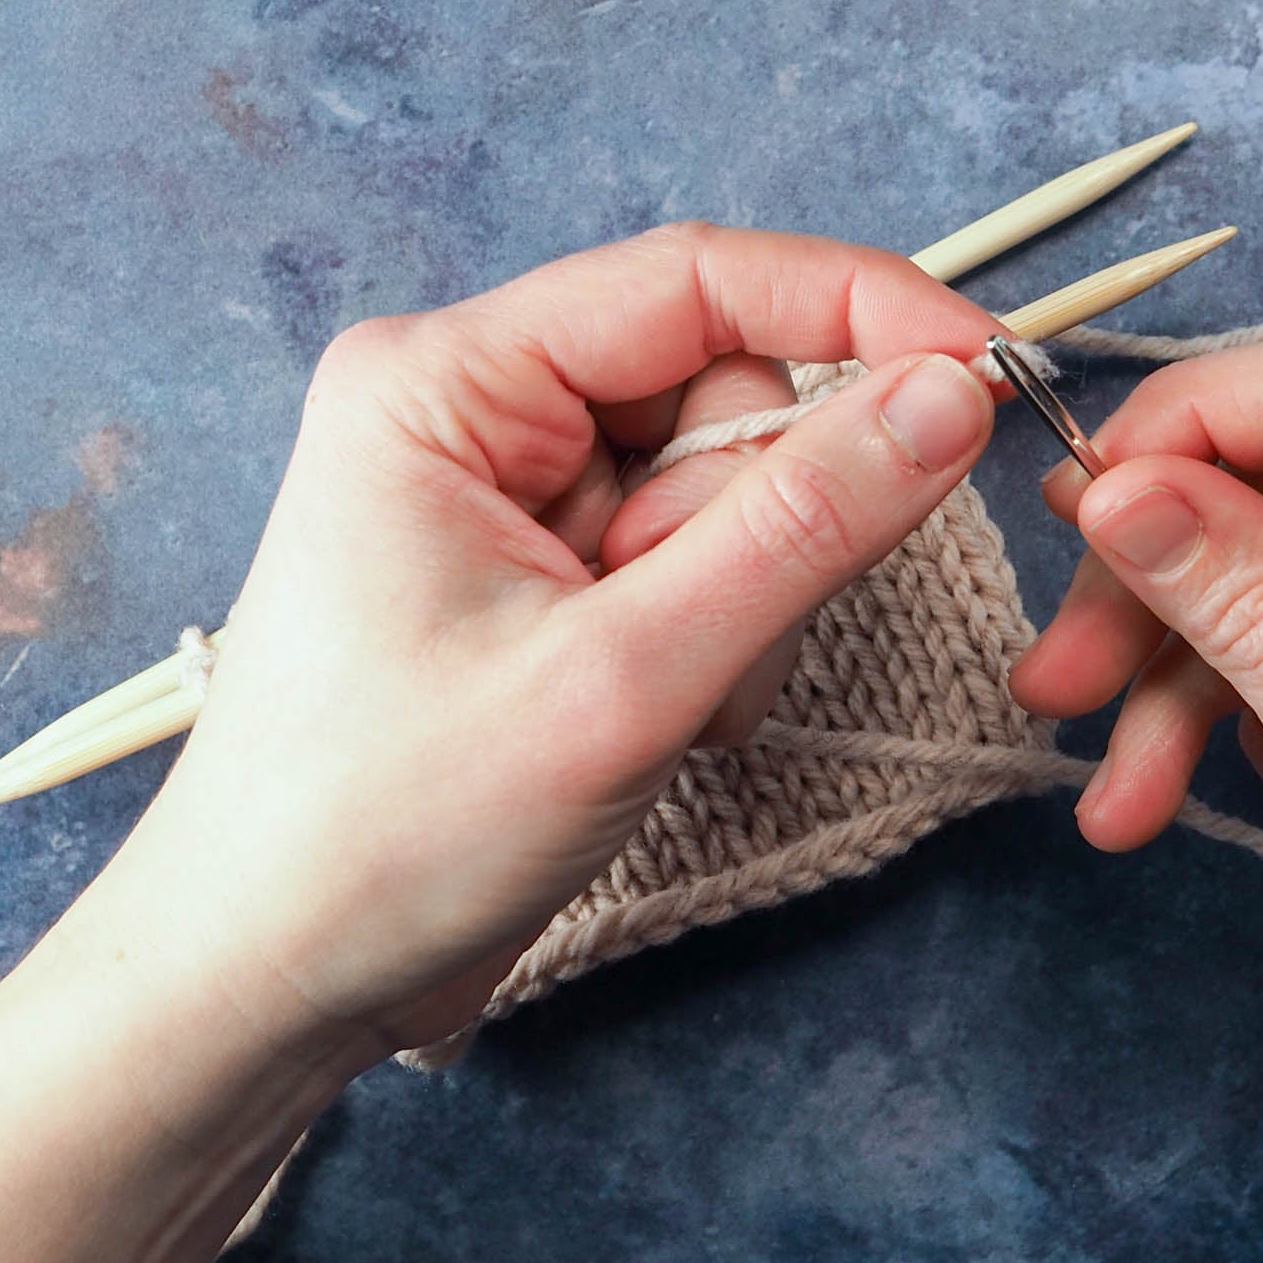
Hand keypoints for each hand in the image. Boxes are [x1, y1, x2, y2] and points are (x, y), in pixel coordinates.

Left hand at [113, 224, 997, 1056]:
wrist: (274, 982)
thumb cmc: (386, 830)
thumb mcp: (626, 674)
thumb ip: (801, 527)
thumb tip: (948, 399)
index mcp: (449, 380)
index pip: (698, 281)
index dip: (860, 308)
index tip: (988, 367)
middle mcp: (480, 412)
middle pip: (726, 393)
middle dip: (757, 524)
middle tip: (697, 644)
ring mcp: (519, 500)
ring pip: (733, 489)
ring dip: (744, 604)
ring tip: (657, 705)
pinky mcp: (554, 580)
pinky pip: (707, 564)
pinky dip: (720, 644)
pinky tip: (652, 722)